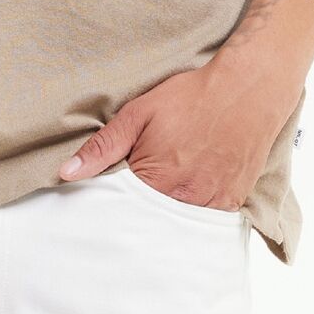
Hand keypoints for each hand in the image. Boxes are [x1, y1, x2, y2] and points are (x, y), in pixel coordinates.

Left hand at [56, 56, 303, 211]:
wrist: (247, 91)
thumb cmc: (191, 97)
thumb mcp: (139, 113)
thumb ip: (103, 146)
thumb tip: (66, 173)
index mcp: (155, 180)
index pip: (121, 208)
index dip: (113, 198)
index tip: (112, 187)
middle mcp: (184, 199)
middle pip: (149, 219)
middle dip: (139, 207)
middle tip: (143, 177)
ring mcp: (210, 204)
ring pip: (176, 222)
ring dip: (166, 207)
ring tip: (169, 177)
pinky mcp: (231, 204)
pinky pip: (204, 219)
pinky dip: (192, 207)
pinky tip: (191, 184)